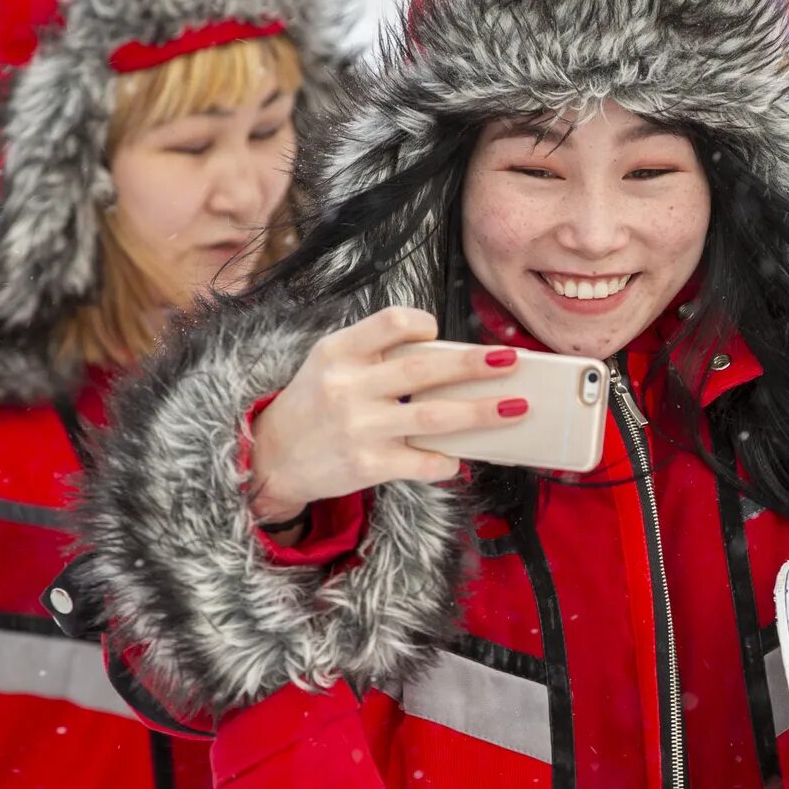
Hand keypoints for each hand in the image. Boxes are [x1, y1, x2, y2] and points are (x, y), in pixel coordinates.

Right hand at [245, 307, 522, 523]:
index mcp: (339, 351)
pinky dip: (448, 460)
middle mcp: (348, 386)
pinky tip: (459, 457)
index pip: (392, 323)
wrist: (272, 458)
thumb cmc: (313, 404)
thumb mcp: (329, 363)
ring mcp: (359, 428)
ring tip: (516, 408)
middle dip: (474, 365)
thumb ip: (376, 353)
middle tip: (511, 360)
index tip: (439, 333)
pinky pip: (423, 462)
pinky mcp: (368, 465)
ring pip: (434, 417)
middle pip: (423, 370)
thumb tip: (446, 355)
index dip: (423, 324)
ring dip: (481, 412)